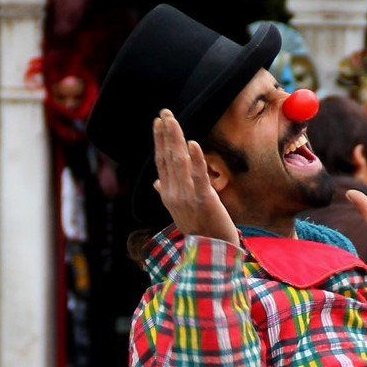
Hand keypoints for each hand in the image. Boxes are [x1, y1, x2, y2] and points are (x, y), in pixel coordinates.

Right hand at [152, 110, 239, 246]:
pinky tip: (193, 143)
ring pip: (179, 162)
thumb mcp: (180, 210)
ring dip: (176, 139)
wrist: (211, 253)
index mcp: (168, 194)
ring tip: (173, 121)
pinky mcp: (204, 199)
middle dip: (166, 134)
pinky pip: (198, 176)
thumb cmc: (199, 230)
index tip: (159, 122)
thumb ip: (167, 192)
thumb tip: (155, 182)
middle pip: (168, 157)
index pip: (161, 162)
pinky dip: (196, 159)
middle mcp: (174, 193)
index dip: (159, 141)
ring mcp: (187, 196)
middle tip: (165, 113)